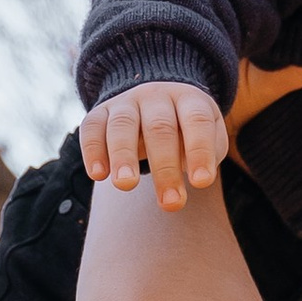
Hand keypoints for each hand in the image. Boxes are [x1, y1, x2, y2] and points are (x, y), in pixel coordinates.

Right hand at [81, 80, 229, 208]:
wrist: (156, 99)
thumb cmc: (188, 129)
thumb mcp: (209, 134)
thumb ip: (209, 152)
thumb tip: (196, 176)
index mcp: (189, 99)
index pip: (197, 121)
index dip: (200, 151)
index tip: (201, 183)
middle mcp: (156, 97)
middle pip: (160, 128)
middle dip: (165, 168)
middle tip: (170, 203)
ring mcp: (126, 103)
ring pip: (122, 125)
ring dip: (124, 156)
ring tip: (126, 185)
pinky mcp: (99, 112)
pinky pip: (92, 127)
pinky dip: (92, 150)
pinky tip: (98, 175)